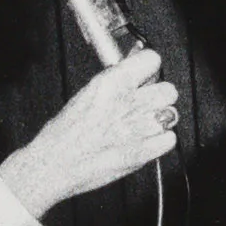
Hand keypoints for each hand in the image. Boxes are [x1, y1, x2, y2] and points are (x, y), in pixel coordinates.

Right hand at [0, 47, 176, 217]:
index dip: (150, 68)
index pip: (152, 60)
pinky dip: (161, 141)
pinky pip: (170, 139)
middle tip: (145, 103)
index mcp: (112, 83)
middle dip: (159, 96)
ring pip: (171, 114)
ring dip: (160, 119)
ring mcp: (139, 127)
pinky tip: (146, 141)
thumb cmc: (63, 133)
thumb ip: (115, 82)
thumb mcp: (88, 94)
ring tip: (141, 125)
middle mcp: (128, 102)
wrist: (54, 164)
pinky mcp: (143, 152)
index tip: (146, 75)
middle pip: (169, 90)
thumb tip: (134, 69)